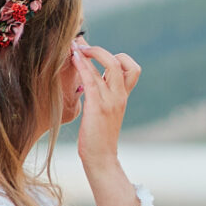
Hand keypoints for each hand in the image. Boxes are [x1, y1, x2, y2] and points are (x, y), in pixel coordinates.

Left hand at [71, 40, 140, 164]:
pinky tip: (73, 58)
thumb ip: (104, 96)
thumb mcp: (106, 112)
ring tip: (74, 47)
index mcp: (123, 97)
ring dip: (89, 52)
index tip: (97, 56)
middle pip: (121, 62)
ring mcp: (111, 101)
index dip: (118, 57)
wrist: (100, 158)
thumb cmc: (98, 137)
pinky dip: (83, 65)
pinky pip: (92, 79)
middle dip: (100, 50)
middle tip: (83, 47)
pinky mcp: (98, 107)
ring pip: (108, 66)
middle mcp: (120, 96)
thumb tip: (92, 81)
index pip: (132, 68)